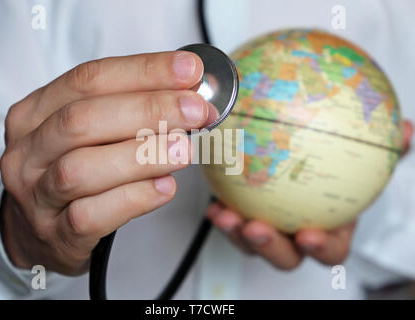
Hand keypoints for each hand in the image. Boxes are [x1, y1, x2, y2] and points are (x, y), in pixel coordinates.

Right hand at [0, 51, 215, 274]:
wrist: (43, 230)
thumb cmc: (75, 170)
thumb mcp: (90, 134)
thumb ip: (129, 111)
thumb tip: (189, 95)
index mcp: (36, 113)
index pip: (88, 80)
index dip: (142, 72)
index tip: (188, 70)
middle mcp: (29, 151)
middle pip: (83, 119)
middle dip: (147, 110)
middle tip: (195, 110)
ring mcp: (36, 195)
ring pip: (82, 169)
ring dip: (141, 156)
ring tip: (184, 149)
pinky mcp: (55, 234)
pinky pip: (90, 215)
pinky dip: (133, 198)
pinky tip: (165, 188)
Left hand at [206, 120, 412, 269]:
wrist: (309, 169)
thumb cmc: (338, 174)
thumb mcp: (364, 160)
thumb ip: (387, 150)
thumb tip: (408, 131)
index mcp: (329, 229)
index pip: (330, 249)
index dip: (321, 248)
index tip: (309, 235)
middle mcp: (296, 234)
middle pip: (285, 255)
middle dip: (269, 247)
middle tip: (256, 228)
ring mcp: (269, 228)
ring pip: (251, 242)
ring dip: (236, 232)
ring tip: (225, 214)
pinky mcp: (244, 215)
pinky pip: (231, 220)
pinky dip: (221, 213)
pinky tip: (212, 201)